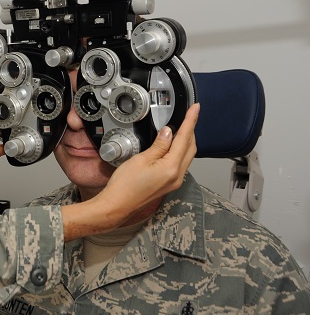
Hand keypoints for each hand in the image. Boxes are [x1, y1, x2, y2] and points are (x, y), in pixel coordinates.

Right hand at [61, 103, 199, 239]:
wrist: (117, 205)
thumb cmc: (124, 185)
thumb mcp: (140, 159)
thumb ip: (158, 145)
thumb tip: (168, 132)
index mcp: (171, 168)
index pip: (185, 139)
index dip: (191, 121)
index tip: (195, 108)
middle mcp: (177, 176)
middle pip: (191, 148)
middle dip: (191, 130)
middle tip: (189, 115)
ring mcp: (174, 182)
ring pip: (187, 156)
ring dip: (186, 141)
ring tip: (181, 127)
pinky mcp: (169, 184)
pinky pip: (180, 163)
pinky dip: (180, 151)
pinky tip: (173, 145)